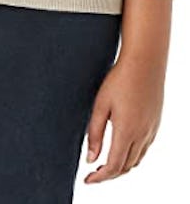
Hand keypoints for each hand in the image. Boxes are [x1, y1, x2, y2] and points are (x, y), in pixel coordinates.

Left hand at [84, 52, 163, 183]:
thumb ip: (94, 133)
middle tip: (94, 173)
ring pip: (136, 159)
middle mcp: (142, 135)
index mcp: (126, 132)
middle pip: (125, 167)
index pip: (113, 166)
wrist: (144, 62)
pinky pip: (144, 148)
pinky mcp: (155, 123)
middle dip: (109, 174)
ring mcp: (151, 129)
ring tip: (105, 163)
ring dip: (121, 166)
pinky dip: (132, 155)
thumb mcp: (100, 105)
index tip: (87, 179)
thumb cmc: (119, 79)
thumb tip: (90, 158)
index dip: (99, 177)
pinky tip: (122, 148)